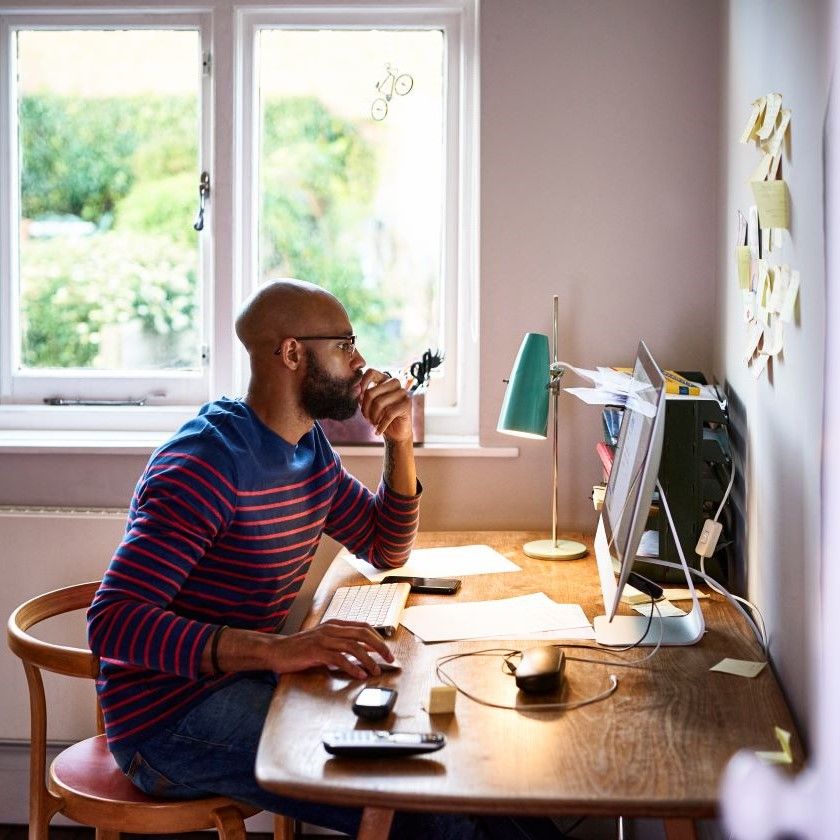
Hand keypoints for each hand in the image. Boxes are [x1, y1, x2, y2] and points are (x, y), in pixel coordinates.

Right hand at [272, 620, 393, 679]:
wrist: (277, 650)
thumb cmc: (301, 648)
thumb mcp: (325, 641)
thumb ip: (342, 643)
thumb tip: (365, 651)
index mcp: (335, 625)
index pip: (364, 626)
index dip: (378, 638)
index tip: (387, 651)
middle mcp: (331, 629)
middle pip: (363, 634)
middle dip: (379, 647)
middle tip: (389, 659)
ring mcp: (323, 639)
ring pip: (353, 646)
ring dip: (368, 660)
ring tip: (375, 671)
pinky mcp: (316, 651)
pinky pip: (338, 658)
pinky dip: (352, 667)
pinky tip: (358, 675)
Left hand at [358, 368, 413, 442]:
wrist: (396, 433)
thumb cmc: (380, 417)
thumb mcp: (368, 406)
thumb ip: (361, 396)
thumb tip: (356, 389)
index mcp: (384, 380)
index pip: (371, 372)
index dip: (362, 383)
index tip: (359, 398)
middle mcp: (395, 383)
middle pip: (371, 392)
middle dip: (365, 409)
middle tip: (366, 418)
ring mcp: (402, 392)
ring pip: (379, 403)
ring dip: (373, 417)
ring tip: (373, 423)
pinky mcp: (407, 404)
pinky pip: (389, 414)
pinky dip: (381, 425)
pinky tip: (378, 431)